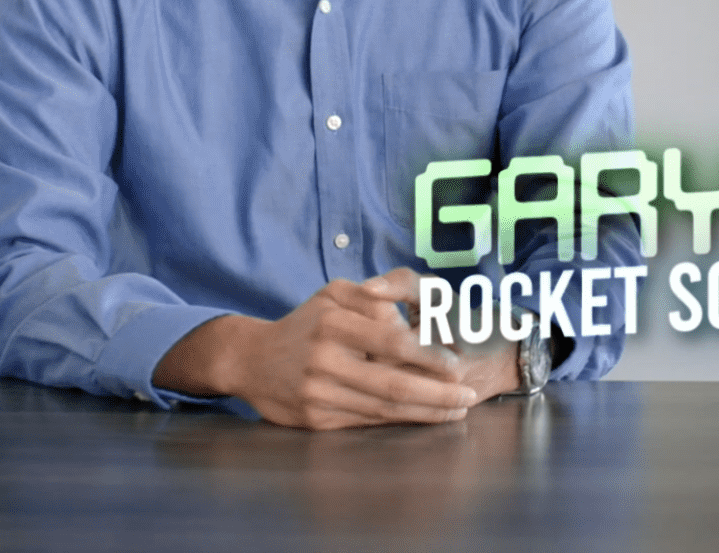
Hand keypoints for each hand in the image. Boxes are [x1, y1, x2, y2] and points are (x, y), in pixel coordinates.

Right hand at [155, 267, 478, 429]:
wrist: (250, 359)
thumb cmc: (306, 322)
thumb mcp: (335, 294)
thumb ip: (375, 298)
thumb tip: (415, 318)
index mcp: (333, 323)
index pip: (392, 343)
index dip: (429, 357)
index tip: (457, 365)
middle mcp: (324, 360)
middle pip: (393, 384)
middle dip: (437, 395)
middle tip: (467, 397)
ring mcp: (318, 394)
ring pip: (383, 409)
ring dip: (425, 414)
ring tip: (456, 412)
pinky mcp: (315, 420)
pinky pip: (366, 422)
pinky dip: (398, 423)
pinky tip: (422, 419)